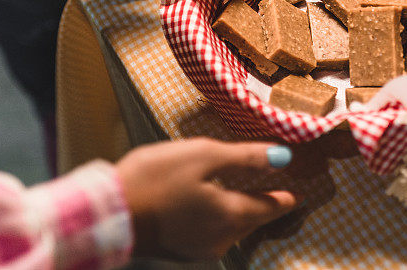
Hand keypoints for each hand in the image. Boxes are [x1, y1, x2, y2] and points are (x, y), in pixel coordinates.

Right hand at [116, 138, 297, 259]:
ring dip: (240, 213)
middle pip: (252, 220)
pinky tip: (208, 207)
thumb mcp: (203, 155)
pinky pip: (210, 234)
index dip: (285, 197)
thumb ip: (245, 157)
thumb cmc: (155, 178)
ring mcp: (198, 249)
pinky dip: (216, 219)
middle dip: (265, 206)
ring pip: (231, 229)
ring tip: (244, 197)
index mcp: (231, 215)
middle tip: (277, 195)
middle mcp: (220, 239)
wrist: (108, 213)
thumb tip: (283, 156)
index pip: (270, 206)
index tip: (298, 194)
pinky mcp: (179, 250)